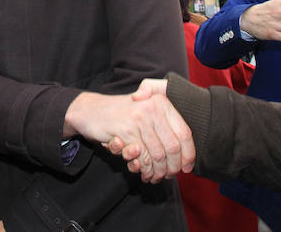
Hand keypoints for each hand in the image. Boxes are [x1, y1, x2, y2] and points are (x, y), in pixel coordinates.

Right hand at [63, 88, 193, 182]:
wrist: (92, 111)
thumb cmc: (123, 115)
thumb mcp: (147, 112)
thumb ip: (166, 128)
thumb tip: (186, 157)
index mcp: (162, 103)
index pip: (184, 133)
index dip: (188, 154)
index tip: (187, 167)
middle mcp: (153, 109)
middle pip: (172, 147)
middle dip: (172, 167)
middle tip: (169, 176)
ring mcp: (138, 120)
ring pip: (158, 155)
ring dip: (157, 171)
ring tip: (155, 177)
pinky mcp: (125, 132)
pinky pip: (141, 158)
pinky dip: (144, 170)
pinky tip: (143, 173)